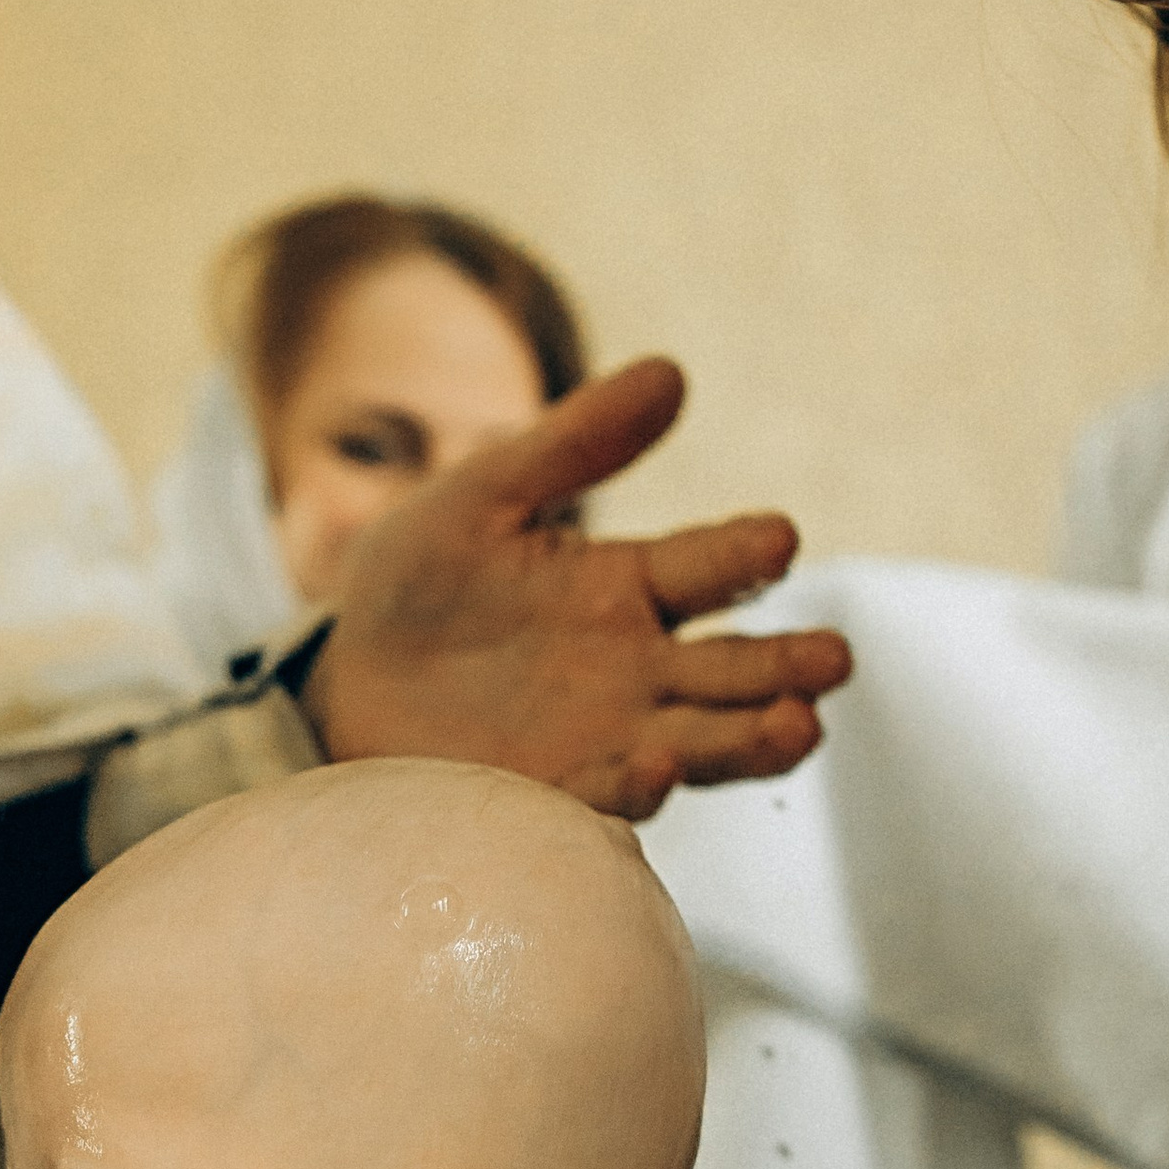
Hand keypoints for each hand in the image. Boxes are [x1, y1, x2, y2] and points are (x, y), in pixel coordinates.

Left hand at [303, 358, 849, 818]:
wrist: (336, 678)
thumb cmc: (414, 582)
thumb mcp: (481, 496)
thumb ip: (571, 443)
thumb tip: (671, 372)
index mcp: (629, 587)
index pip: (710, 567)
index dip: (746, 553)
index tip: (778, 539)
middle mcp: (637, 667)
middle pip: (733, 668)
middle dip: (785, 665)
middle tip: (832, 659)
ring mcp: (606, 735)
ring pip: (705, 739)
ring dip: (752, 737)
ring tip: (800, 726)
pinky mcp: (555, 795)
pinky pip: (609, 796)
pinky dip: (640, 785)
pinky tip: (660, 763)